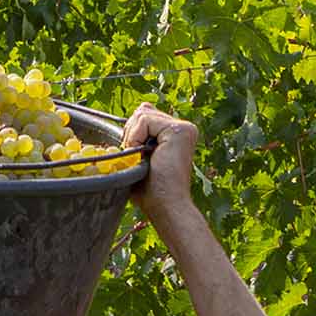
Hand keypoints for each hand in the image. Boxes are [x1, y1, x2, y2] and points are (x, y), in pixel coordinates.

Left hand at [122, 104, 198, 222]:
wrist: (166, 206)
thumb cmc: (151, 191)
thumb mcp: (139, 159)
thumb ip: (140, 134)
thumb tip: (139, 109)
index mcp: (176, 134)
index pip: (146, 116)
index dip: (133, 133)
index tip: (135, 155)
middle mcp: (184, 128)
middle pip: (143, 112)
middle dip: (131, 133)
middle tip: (137, 158)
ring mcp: (184, 128)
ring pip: (142, 114)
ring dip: (132, 137)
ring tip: (140, 158)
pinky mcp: (180, 130)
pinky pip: (145, 119)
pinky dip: (135, 136)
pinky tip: (143, 154)